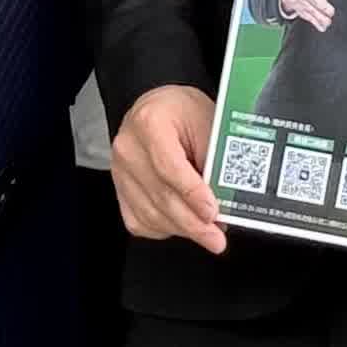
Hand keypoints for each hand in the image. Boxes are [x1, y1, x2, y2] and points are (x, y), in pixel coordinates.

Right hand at [111, 84, 227, 252]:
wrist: (159, 109)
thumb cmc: (184, 113)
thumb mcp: (208, 122)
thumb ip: (216, 158)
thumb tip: (226, 199)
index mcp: (150, 122)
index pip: (169, 167)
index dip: (192, 194)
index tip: (213, 212)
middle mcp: (128, 148)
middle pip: (160, 196)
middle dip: (193, 223)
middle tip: (217, 238)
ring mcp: (120, 172)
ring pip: (151, 214)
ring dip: (182, 229)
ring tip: (208, 233)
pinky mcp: (120, 191)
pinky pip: (140, 221)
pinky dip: (165, 229)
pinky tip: (184, 225)